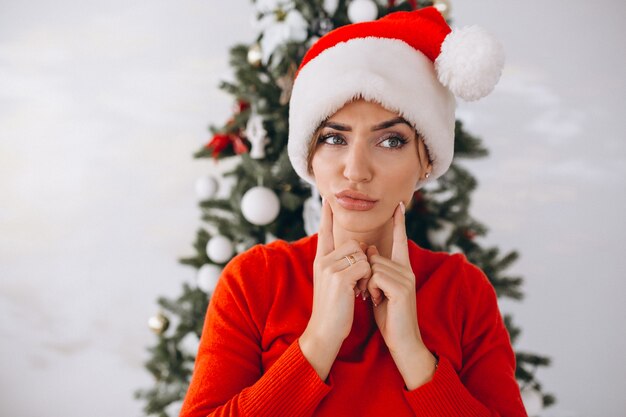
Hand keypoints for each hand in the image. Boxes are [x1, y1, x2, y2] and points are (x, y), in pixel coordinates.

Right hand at [299, 198, 370, 379]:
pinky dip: (368, 280)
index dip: (326, 216)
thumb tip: (362, 248)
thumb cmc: (334, 310)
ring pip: (362, 254)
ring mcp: (329, 268)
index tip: (326, 199)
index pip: (324, 232)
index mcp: (320, 260)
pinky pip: (365, 266)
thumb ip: (342, 264)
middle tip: (359, 284)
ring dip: (367, 272)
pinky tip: (359, 294)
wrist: (325, 331)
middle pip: (354, 243)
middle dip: (364, 260)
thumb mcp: (334, 283)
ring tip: (358, 290)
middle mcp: (322, 260)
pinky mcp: (340, 277)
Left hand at [366, 202, 435, 387]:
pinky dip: (371, 289)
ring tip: (377, 299)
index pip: (400, 241)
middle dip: (366, 274)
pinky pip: (375, 276)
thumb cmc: (388, 316)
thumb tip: (368, 250)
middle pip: (375, 256)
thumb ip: (376, 270)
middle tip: (372, 294)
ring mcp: (406, 278)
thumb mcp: (380, 289)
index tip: (398, 205)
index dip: (399, 223)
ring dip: (368, 284)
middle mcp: (407, 270)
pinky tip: (379, 301)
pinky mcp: (401, 288)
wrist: (402, 340)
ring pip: (373, 266)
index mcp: (403, 269)